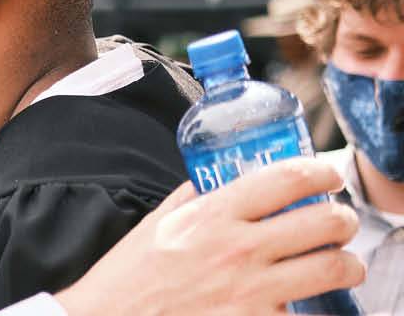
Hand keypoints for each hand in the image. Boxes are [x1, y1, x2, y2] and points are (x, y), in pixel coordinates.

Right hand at [54, 157, 363, 315]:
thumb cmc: (128, 277)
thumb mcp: (156, 223)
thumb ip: (193, 198)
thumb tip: (220, 178)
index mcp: (212, 215)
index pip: (287, 178)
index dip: (321, 173)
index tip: (327, 176)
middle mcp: (237, 249)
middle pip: (325, 221)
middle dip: (343, 219)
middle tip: (338, 223)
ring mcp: (251, 292)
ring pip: (334, 269)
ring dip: (347, 264)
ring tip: (340, 264)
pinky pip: (309, 315)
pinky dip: (315, 309)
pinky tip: (305, 303)